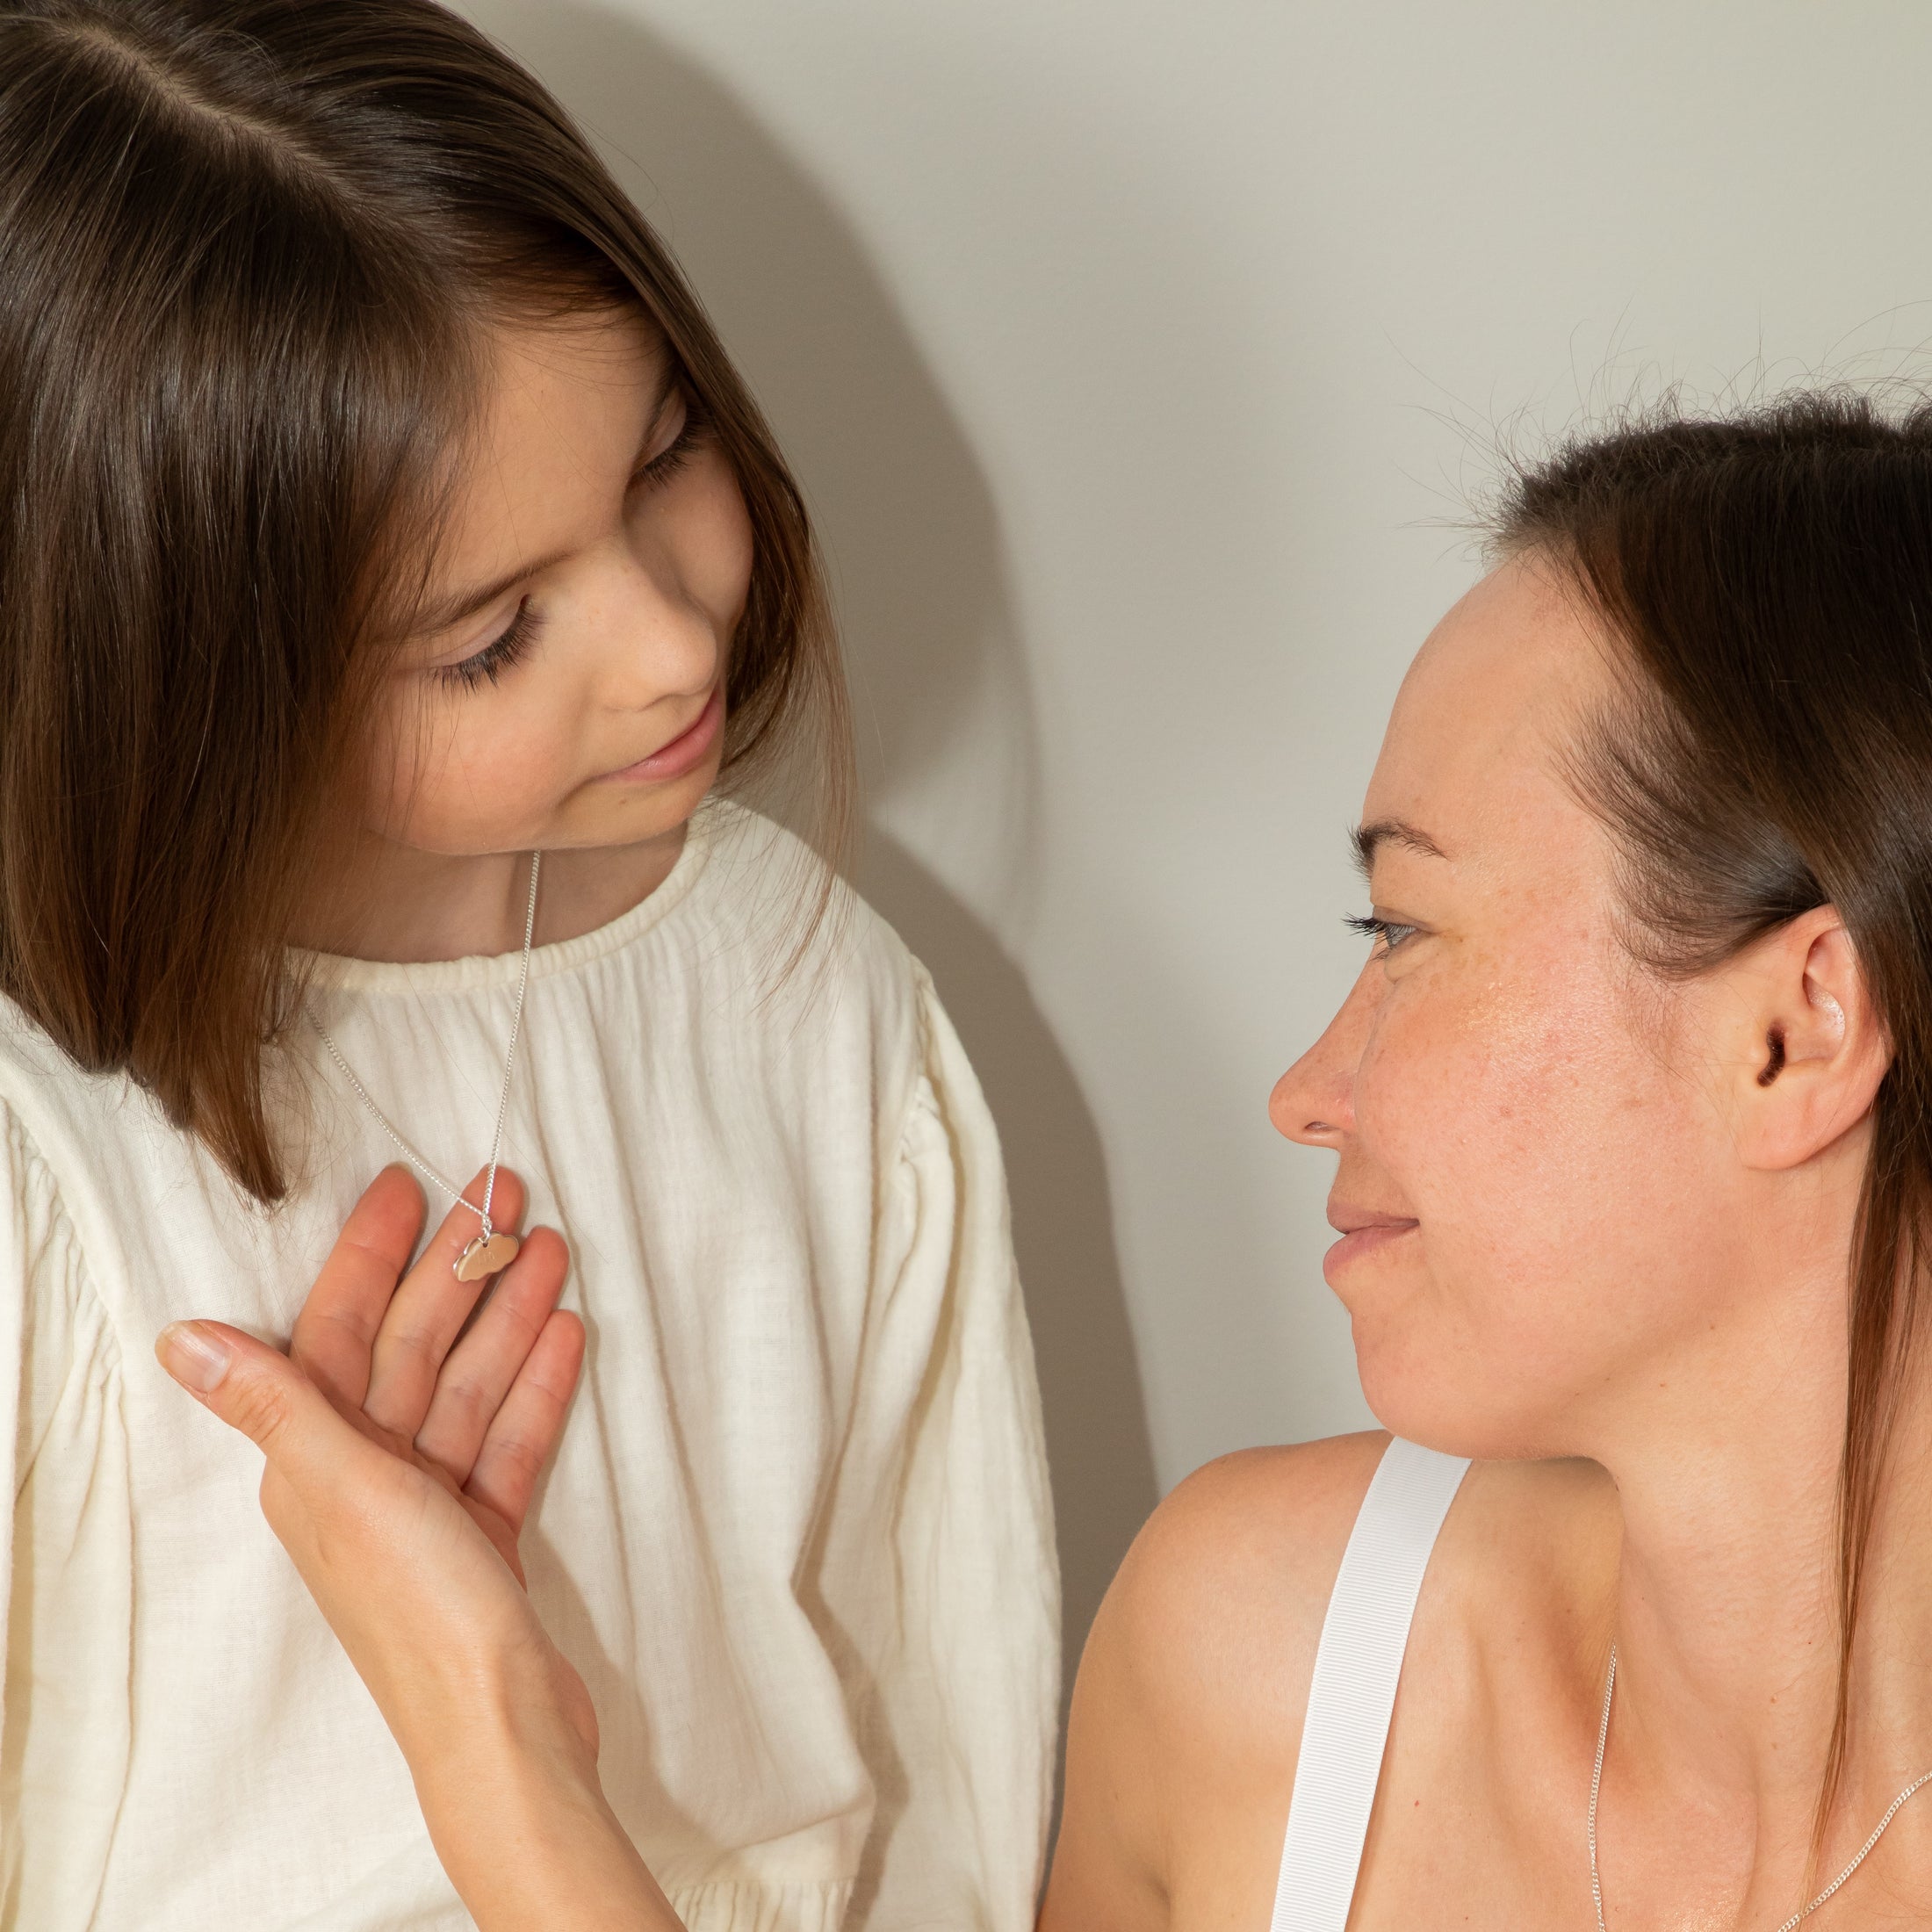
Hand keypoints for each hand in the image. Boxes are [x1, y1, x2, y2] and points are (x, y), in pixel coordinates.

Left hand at [156, 1164, 593, 1753]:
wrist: (504, 1725)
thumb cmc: (419, 1612)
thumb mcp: (342, 1491)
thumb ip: (275, 1404)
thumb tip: (182, 1340)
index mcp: (314, 1463)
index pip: (341, 1329)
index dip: (371, 1254)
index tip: (409, 1185)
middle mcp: (362, 1477)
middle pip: (413, 1347)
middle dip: (460, 1268)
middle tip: (509, 1192)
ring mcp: (427, 1506)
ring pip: (467, 1384)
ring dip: (508, 1315)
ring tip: (553, 1248)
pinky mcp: (483, 1534)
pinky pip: (506, 1438)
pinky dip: (534, 1386)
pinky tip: (566, 1335)